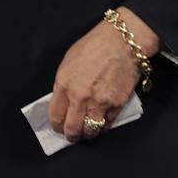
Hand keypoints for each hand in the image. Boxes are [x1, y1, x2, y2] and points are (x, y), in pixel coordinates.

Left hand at [48, 6, 158, 141]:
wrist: (122, 42)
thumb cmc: (94, 46)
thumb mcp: (69, 62)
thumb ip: (64, 83)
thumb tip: (63, 101)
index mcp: (64, 84)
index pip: (55, 115)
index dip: (56, 125)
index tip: (58, 126)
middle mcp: (80, 97)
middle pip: (72, 128)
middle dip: (71, 135)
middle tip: (72, 135)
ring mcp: (99, 103)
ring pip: (90, 131)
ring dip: (88, 133)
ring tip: (87, 131)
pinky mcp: (117, 105)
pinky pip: (107, 124)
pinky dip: (103, 126)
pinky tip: (101, 122)